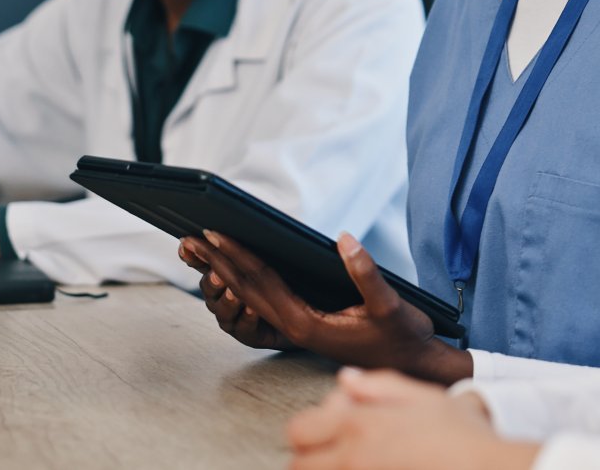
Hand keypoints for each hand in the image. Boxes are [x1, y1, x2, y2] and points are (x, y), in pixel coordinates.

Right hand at [179, 237, 294, 350]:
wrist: (295, 318)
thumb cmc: (275, 286)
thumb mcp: (258, 260)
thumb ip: (240, 245)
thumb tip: (227, 226)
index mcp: (222, 276)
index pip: (202, 263)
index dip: (192, 254)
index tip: (187, 243)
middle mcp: (222, 298)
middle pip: (209, 288)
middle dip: (212, 280)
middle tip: (216, 272)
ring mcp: (232, 318)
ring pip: (223, 310)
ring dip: (228, 300)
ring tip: (236, 293)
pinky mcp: (248, 335)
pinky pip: (244, 329)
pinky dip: (247, 319)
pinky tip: (254, 310)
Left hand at [185, 231, 471, 383]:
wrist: (410, 364)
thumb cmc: (401, 336)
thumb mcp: (390, 305)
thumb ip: (366, 274)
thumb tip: (344, 239)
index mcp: (306, 324)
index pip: (263, 282)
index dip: (237, 256)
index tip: (214, 234)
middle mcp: (294, 327)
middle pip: (246, 289)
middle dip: (216, 262)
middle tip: (188, 239)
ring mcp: (295, 327)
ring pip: (249, 295)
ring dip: (222, 271)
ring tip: (198, 249)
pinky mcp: (301, 323)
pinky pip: (262, 299)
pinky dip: (242, 280)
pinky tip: (230, 267)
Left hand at [286, 367, 537, 469]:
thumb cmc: (461, 436)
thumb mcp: (424, 395)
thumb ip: (378, 384)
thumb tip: (345, 379)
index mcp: (358, 424)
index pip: (298, 431)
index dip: (310, 431)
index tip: (331, 431)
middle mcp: (351, 457)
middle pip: (298, 465)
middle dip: (310, 458)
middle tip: (337, 455)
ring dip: (327, 469)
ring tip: (359, 462)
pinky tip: (375, 468)